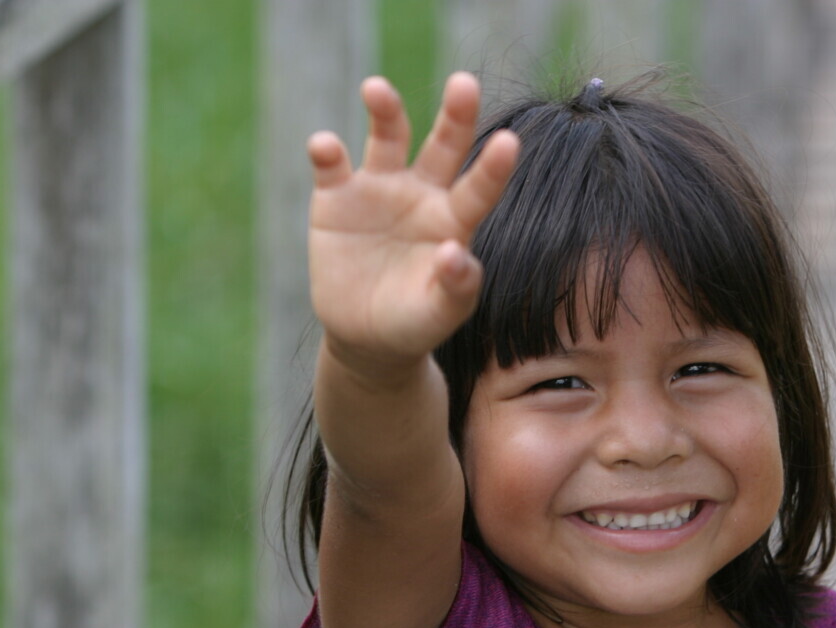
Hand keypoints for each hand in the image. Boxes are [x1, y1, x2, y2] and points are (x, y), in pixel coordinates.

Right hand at [307, 72, 518, 375]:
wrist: (367, 336)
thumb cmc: (416, 322)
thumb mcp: (440, 313)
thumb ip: (456, 287)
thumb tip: (456, 253)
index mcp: (455, 219)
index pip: (479, 187)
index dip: (494, 166)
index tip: (510, 142)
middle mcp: (423, 193)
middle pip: (444, 144)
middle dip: (455, 113)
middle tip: (466, 83)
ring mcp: (379, 189)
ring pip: (387, 137)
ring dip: (385, 110)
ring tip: (376, 90)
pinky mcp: (335, 196)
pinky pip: (331, 166)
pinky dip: (326, 152)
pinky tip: (326, 148)